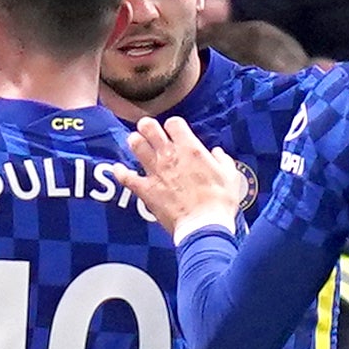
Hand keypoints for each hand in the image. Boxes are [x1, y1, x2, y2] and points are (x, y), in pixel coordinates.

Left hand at [118, 113, 248, 237]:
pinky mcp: (146, 190)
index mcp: (191, 149)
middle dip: (147, 126)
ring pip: (136, 146)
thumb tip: (217, 153)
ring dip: (135, 142)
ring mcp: (155, 172)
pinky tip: (118, 168)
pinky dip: (120, 172)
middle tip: (148, 130)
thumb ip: (222, 160)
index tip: (175, 131)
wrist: (204, 226)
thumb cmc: (220, 201)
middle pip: (149, 128)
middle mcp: (170, 156)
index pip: (174, 123)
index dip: (173, 125)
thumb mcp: (230, 176)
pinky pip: (126, 177)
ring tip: (136, 143)